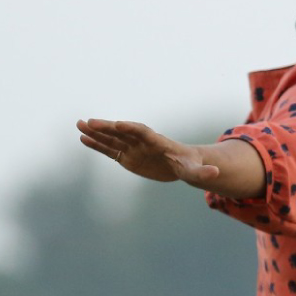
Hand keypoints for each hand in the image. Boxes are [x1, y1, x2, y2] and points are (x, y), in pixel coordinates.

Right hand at [76, 118, 223, 186]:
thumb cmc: (190, 165)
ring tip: (79, 125)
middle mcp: (142, 142)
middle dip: (106, 127)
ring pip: (112, 139)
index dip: (131, 128)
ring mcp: (133, 148)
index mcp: (158, 142)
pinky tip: (82, 138)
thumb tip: (216, 173)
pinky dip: (96, 144)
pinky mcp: (127, 156)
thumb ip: (203, 172)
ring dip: (96, 133)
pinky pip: (109, 150)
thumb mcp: (197, 170)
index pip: (143, 132)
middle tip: (89, 121)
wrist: (182, 163)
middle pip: (122, 132)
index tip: (118, 124)